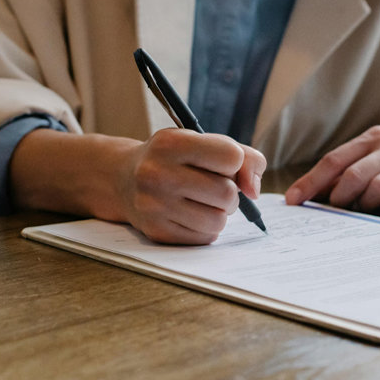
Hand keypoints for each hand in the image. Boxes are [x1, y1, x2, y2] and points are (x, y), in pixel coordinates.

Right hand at [118, 129, 266, 244]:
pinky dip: (206, 228)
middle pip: (227, 193)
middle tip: (216, 187)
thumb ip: (243, 156)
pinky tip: (191, 215)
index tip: (222, 164)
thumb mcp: (202, 142)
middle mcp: (157, 173)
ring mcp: (154, 205)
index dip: (235, 162)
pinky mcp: (156, 231)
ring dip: (220, 213)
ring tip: (204, 202)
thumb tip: (254, 190)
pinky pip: (205, 238)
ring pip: (218, 220)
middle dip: (230, 192)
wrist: (125, 179)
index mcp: (171, 143)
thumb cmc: (175, 159)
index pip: (232, 157)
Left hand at [284, 122, 379, 216]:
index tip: (293, 200)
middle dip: (336, 198)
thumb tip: (312, 192)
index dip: (311, 181)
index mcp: (372, 138)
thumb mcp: (379, 152)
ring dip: (364, 206)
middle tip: (331, 212)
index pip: (334, 160)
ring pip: (377, 188)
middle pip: (353, 175)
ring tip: (363, 211)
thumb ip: (350, 167)